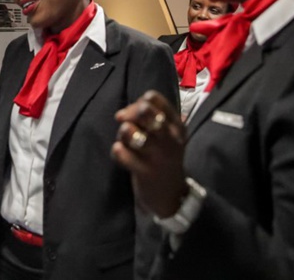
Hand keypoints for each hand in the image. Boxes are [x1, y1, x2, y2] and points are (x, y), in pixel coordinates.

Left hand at [111, 90, 187, 217]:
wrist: (171, 195)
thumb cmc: (163, 158)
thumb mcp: (166, 135)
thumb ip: (149, 119)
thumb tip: (121, 114)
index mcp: (177, 125)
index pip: (153, 98)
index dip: (138, 103)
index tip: (136, 115)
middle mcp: (170, 138)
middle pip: (144, 110)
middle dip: (130, 114)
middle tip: (125, 123)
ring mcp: (158, 156)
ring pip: (129, 130)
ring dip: (122, 133)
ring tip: (125, 142)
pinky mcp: (145, 172)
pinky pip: (120, 152)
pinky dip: (117, 151)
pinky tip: (122, 155)